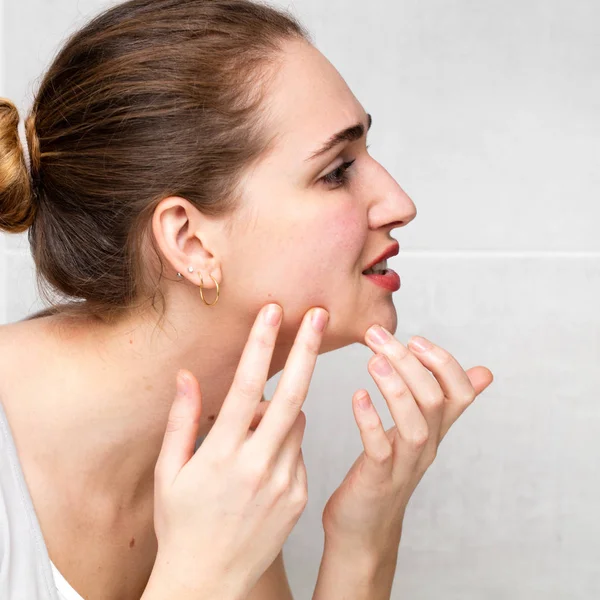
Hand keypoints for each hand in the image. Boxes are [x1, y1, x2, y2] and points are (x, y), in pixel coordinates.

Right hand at [151, 304, 328, 599]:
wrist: (211, 581)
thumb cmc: (182, 525)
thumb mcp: (170, 473)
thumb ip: (182, 420)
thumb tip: (186, 376)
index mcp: (222, 455)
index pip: (246, 387)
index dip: (260, 345)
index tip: (272, 312)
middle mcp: (258, 465)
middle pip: (291, 396)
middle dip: (307, 350)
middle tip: (320, 315)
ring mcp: (285, 482)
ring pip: (296, 422)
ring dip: (283, 410)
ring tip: (251, 432)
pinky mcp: (300, 495)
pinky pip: (299, 450)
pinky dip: (286, 441)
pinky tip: (260, 464)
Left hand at [321, 326, 493, 559]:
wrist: (363, 531)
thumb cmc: (385, 473)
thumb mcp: (418, 433)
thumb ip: (443, 402)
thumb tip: (484, 372)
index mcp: (435, 431)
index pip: (461, 392)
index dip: (444, 362)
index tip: (414, 339)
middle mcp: (426, 447)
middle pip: (434, 399)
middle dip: (409, 362)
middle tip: (377, 335)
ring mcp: (403, 466)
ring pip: (414, 425)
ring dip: (395, 387)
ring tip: (373, 359)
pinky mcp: (377, 482)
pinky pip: (379, 451)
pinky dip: (370, 421)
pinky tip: (357, 397)